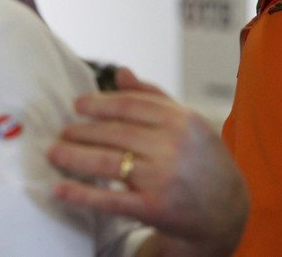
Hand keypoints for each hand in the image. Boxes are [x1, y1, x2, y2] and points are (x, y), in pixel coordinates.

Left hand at [47, 67, 247, 255]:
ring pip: (107, 162)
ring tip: (55, 152)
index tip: (78, 105)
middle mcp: (173, 146)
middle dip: (82, 131)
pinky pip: (110, 199)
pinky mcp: (154, 209)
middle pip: (115, 133)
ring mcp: (163, 178)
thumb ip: (154, 96)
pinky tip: (59, 188)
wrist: (227, 209)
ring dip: (74, 156)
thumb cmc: (204, 160)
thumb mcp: (188, 122)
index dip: (100, 104)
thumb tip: (120, 72)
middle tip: (63, 131)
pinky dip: (81, 193)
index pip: (130, 106)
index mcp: (182, 120)